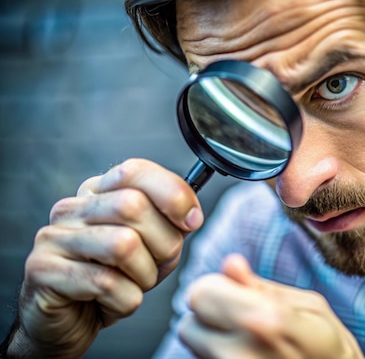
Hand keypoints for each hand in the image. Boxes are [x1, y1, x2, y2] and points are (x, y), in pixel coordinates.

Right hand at [9, 159, 202, 357]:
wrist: (70, 325)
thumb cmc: (113, 282)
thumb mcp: (152, 247)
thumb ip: (171, 224)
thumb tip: (190, 214)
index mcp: (98, 193)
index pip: (136, 171)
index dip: (173, 194)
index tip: (191, 221)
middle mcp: (72, 208)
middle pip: (133, 205)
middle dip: (163, 243)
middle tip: (158, 265)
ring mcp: (53, 237)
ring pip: (122, 244)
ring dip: (144, 275)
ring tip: (135, 286)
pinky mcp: (42, 271)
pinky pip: (105, 283)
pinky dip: (125, 300)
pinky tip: (113, 303)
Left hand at [178, 254, 364, 358]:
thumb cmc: (330, 347)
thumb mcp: (309, 305)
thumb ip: (261, 286)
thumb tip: (230, 263)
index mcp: (264, 320)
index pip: (201, 294)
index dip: (216, 287)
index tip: (235, 291)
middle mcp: (240, 352)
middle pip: (187, 324)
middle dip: (209, 316)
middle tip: (240, 318)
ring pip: (193, 348)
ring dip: (210, 339)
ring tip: (247, 340)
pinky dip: (217, 355)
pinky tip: (246, 354)